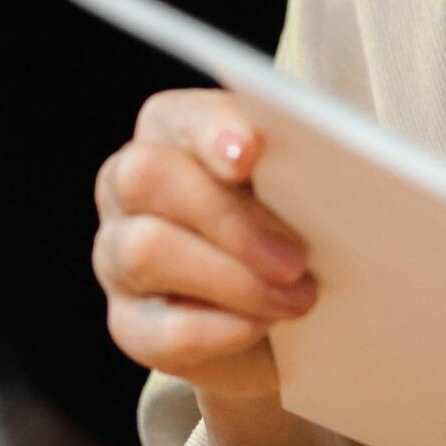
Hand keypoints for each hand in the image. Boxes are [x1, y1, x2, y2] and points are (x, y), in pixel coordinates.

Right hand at [93, 88, 316, 399]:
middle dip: (228, 218)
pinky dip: (224, 330)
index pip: (178, 115)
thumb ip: (302, 161)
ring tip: (298, 297)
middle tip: (296, 257)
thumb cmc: (298, 222)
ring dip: (235, 280)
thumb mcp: (306, 184)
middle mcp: (129, 185)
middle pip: (147, 179)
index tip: (251, 154)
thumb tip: (328, 163)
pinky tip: (264, 326)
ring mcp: (116, 255)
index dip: (212, 131)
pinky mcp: (129, 324)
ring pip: (146, 252)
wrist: (290, 318)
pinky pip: (163, 329)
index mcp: (174, 128)